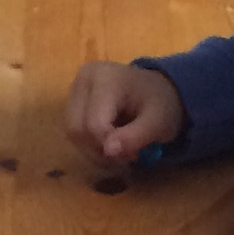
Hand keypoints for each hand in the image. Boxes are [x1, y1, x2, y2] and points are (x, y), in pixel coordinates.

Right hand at [65, 61, 185, 167]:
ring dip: (93, 150)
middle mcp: (83, 79)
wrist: (158, 89)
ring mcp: (75, 87)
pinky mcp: (73, 98)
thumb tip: (109, 151)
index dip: (110, 147)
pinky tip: (109, 141)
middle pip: (77, 129)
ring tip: (119, 148)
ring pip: (72, 132)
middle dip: (100, 150)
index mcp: (106, 78)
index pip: (94, 124)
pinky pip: (74, 129)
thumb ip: (134, 137)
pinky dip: (90, 143)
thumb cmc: (161, 104)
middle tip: (125, 155)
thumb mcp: (158, 123)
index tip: (133, 155)